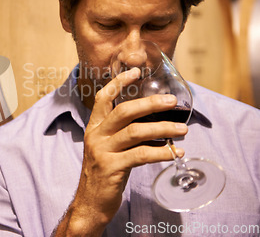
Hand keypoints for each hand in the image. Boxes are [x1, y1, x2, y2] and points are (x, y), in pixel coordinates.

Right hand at [54, 67, 187, 235]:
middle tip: (172, 101)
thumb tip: (154, 120)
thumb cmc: (103, 172)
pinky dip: (161, 152)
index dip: (119, 82)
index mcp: (94, 127)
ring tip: (183, 130)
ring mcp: (103, 151)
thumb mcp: (106, 147)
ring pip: (136, 132)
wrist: (90, 202)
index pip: (103, 97)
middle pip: (124, 111)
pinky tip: (175, 152)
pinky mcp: (112, 168)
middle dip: (150, 104)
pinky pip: (141, 155)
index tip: (136, 71)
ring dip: (162, 129)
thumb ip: (121, 132)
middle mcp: (96, 135)